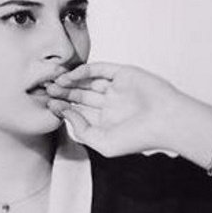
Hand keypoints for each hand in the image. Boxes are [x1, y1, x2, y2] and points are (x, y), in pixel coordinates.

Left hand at [46, 62, 211, 160]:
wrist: (166, 121)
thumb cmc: (139, 137)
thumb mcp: (103, 142)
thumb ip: (81, 131)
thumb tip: (65, 114)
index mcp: (107, 121)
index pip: (79, 112)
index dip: (62, 108)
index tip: (47, 105)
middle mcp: (110, 104)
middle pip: (80, 95)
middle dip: (62, 93)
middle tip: (44, 90)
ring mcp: (117, 88)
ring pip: (87, 82)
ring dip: (70, 82)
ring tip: (53, 83)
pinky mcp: (123, 74)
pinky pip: (99, 69)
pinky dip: (83, 71)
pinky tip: (70, 76)